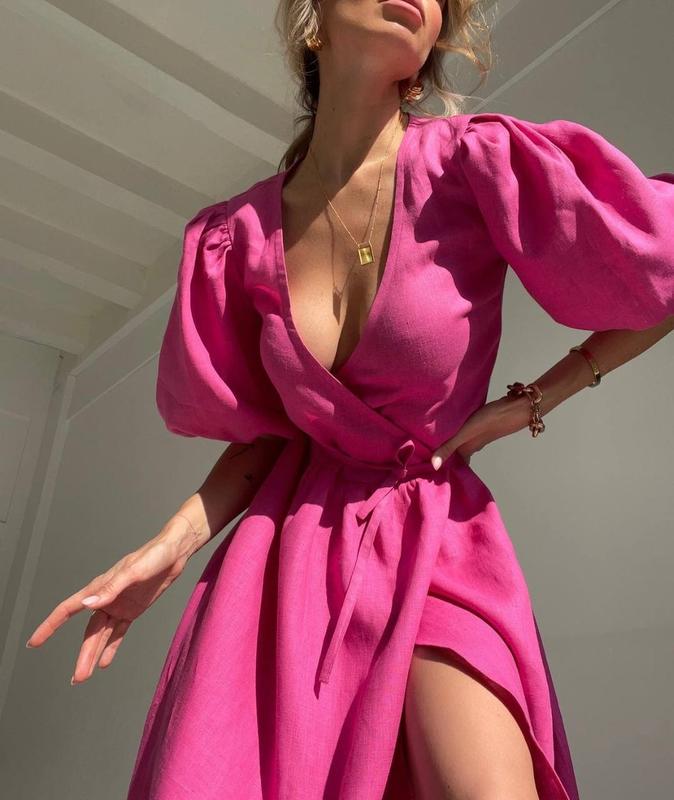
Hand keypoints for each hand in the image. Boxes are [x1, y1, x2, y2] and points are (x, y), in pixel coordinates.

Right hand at [25, 516, 198, 684]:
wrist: (174, 553)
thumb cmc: (154, 555)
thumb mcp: (134, 571)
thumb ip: (111, 588)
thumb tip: (88, 605)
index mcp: (100, 587)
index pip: (68, 609)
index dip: (50, 625)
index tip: (35, 642)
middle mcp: (106, 599)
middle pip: (89, 631)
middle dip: (82, 654)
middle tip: (77, 678)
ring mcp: (118, 606)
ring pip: (101, 635)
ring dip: (94, 654)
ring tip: (84, 676)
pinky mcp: (133, 610)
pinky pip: (118, 633)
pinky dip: (111, 648)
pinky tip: (105, 663)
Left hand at [431, 394, 530, 469]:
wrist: (513, 408)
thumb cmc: (489, 421)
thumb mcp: (464, 434)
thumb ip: (448, 447)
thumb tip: (434, 466)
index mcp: (466, 450)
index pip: (454, 465)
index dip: (443, 468)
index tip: (428, 471)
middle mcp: (471, 445)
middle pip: (456, 454)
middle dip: (444, 456)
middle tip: (425, 456)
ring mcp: (476, 435)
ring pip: (460, 443)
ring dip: (450, 443)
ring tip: (434, 440)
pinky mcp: (480, 424)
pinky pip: (464, 431)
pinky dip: (456, 432)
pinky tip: (450, 425)